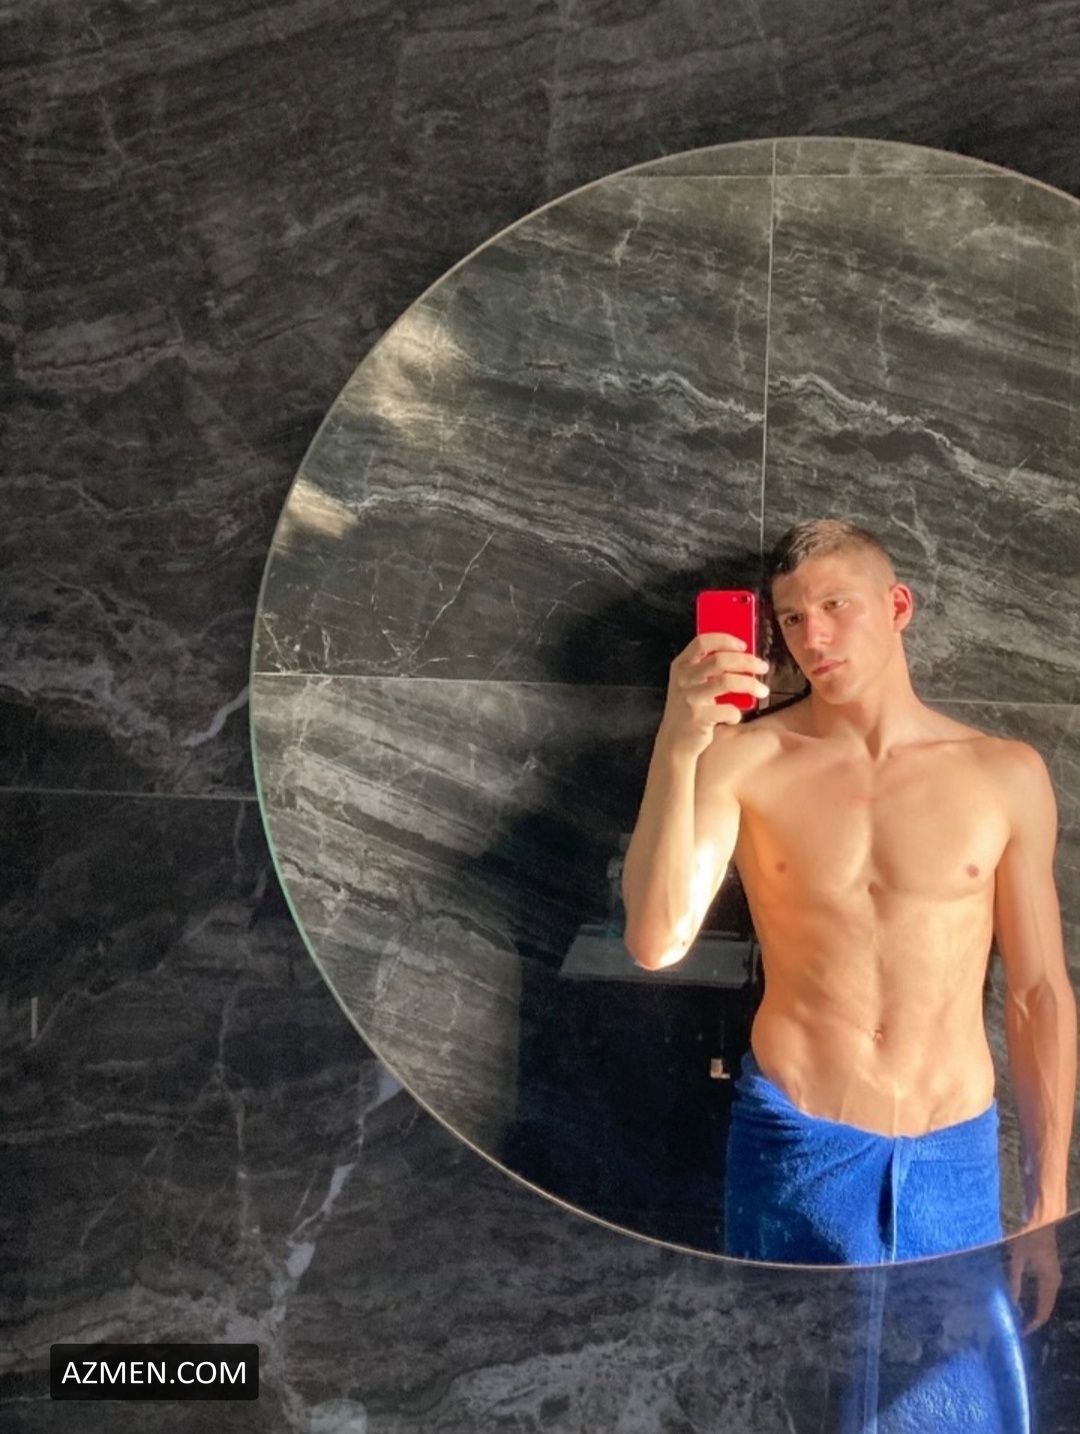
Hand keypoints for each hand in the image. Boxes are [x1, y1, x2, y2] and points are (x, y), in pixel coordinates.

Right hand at [660, 632, 770, 755]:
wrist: (674, 742)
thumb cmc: (689, 710)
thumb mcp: (690, 684)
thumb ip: (707, 669)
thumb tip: (743, 658)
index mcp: (681, 666)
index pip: (702, 642)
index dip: (725, 640)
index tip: (744, 645)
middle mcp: (683, 679)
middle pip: (720, 660)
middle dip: (747, 661)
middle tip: (763, 666)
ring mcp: (689, 698)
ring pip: (727, 682)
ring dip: (750, 684)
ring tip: (763, 691)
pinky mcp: (697, 717)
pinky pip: (728, 710)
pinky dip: (736, 714)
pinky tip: (734, 717)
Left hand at [1007, 1219, 1061, 1333]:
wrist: (1042, 1220)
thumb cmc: (1027, 1236)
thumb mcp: (1017, 1258)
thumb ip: (1014, 1280)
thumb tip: (1011, 1302)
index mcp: (1048, 1281)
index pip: (1043, 1311)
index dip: (1032, 1324)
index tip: (1020, 1332)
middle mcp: (1055, 1282)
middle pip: (1047, 1308)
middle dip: (1034, 1320)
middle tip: (1018, 1327)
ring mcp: (1054, 1276)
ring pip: (1048, 1301)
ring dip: (1036, 1310)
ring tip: (1020, 1317)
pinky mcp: (1051, 1271)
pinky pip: (1047, 1293)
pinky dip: (1038, 1301)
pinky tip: (1026, 1302)